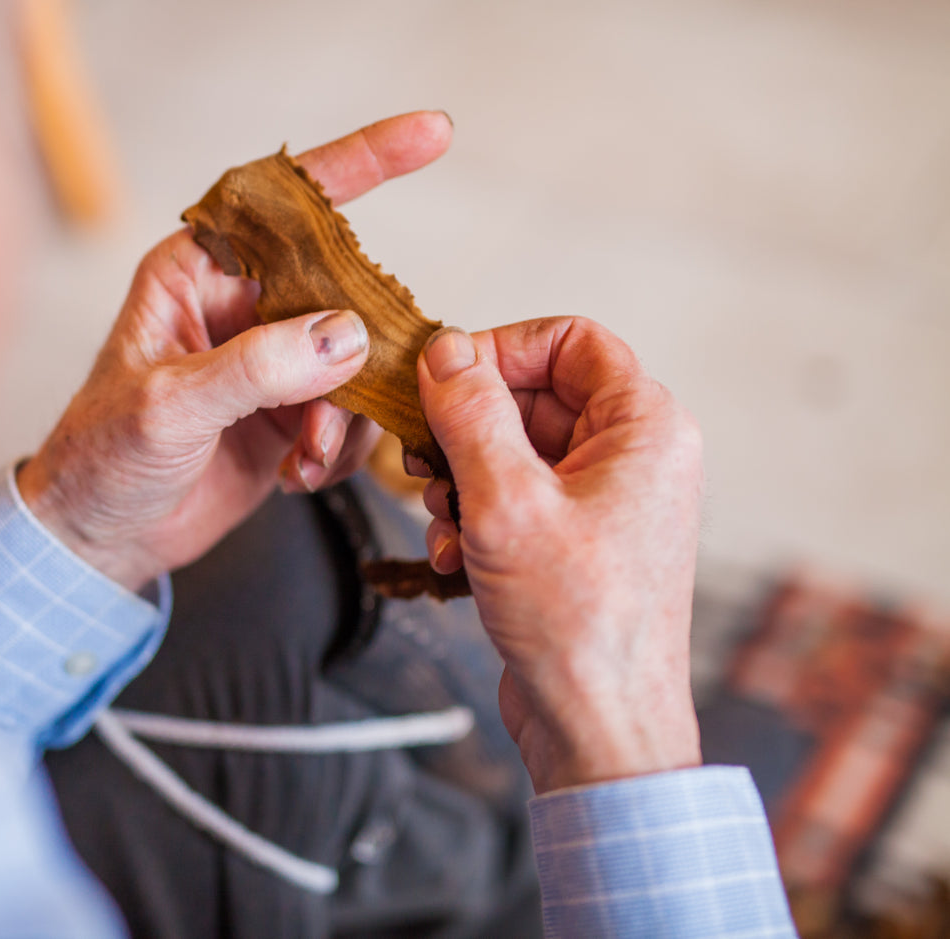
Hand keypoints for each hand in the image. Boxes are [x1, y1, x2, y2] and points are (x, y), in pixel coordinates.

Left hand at [18, 112, 453, 589]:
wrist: (99, 538)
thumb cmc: (101, 456)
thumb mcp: (168, 406)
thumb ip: (257, 368)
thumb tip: (346, 334)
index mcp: (199, 272)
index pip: (286, 202)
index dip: (361, 162)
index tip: (432, 134)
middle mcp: (241, 306)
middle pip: (343, 287)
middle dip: (362, 344)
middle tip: (348, 395)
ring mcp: (271, 361)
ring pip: (357, 360)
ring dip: (344, 415)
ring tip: (301, 456)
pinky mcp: (289, 413)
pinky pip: (351, 415)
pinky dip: (339, 449)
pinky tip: (297, 474)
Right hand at [415, 318, 703, 792]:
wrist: (599, 726)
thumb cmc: (578, 624)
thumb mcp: (506, 502)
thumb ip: (471, 415)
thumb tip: (445, 350)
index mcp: (644, 428)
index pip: (570, 340)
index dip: (500, 350)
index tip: (443, 381)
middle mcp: (633, 456)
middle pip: (533, 395)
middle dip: (467, 428)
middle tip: (423, 459)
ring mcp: (605, 500)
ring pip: (514, 449)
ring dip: (462, 479)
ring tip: (446, 522)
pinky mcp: (576, 541)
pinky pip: (515, 497)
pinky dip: (476, 518)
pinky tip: (454, 556)